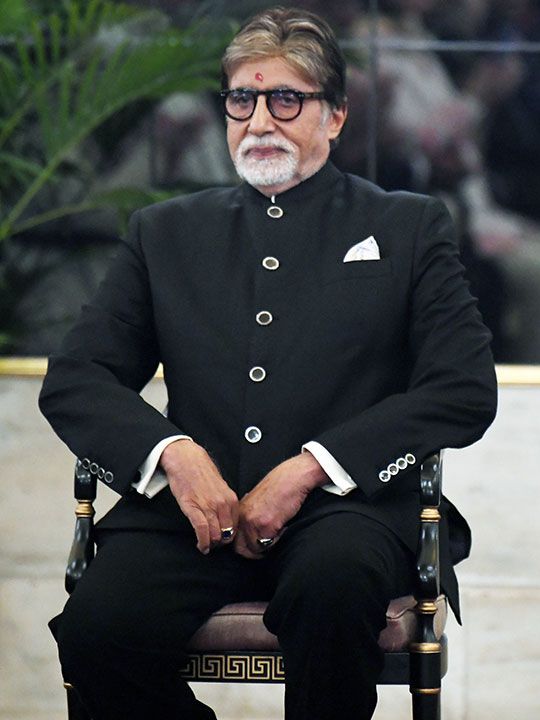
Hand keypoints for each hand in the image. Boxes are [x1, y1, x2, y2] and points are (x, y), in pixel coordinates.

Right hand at [160, 440, 238, 554]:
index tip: (224, 539)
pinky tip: (201, 545)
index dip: (229, 536)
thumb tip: (227, 518)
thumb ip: (225, 502)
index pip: (236, 526)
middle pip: (227, 534)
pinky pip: (201, 530)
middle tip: (214, 545)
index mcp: (230, 499)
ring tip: (206, 546)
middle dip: (221, 543)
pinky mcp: (193, 507)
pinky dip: (202, 541)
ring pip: (215, 535)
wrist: (186, 460)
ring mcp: (208, 506)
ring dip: (211, 544)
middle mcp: (222, 504)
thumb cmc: (201, 471)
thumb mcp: (221, 487)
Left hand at [234, 452, 327, 558]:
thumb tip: (249, 536)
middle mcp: (242, 517)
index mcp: (239, 511)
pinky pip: (269, 545)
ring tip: (276, 533)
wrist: (292, 478)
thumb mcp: (256, 502)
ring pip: (255, 549)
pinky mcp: (266, 525)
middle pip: (240, 549)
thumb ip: (249, 517)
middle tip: (266, 546)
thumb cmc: (279, 488)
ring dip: (267, 546)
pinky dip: (276, 541)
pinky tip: (282, 528)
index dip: (244, 546)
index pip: (233, 539)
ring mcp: (253, 522)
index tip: (255, 546)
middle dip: (253, 552)